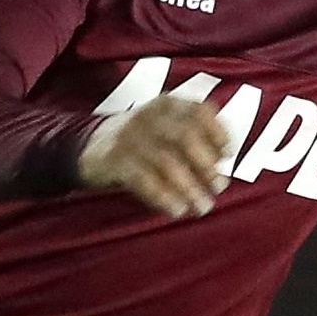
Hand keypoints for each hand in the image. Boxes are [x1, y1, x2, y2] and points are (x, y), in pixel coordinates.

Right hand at [77, 95, 231, 219]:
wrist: (88, 147)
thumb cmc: (139, 142)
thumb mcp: (164, 128)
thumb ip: (192, 136)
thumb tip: (223, 164)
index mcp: (166, 105)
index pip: (199, 111)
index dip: (217, 132)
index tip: (228, 154)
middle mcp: (149, 116)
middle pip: (185, 137)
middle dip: (206, 164)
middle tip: (219, 187)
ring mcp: (130, 137)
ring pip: (167, 162)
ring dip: (189, 187)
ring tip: (203, 206)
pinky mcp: (114, 160)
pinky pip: (144, 180)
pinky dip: (164, 197)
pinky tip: (177, 210)